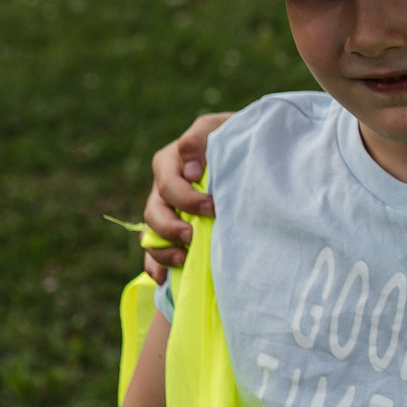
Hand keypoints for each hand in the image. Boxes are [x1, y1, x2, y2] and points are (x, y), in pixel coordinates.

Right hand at [142, 114, 232, 277]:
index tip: (213, 207)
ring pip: (151, 233)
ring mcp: (167, 210)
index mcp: (173, 160)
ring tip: (184, 258)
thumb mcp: (224, 128)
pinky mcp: (172, 229)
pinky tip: (165, 278)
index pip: (168, 182)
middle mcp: (165, 186)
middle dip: (171, 227)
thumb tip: (190, 171)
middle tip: (195, 236)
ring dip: (164, 249)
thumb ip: (202, 139)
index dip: (186, 198)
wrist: (256, 158)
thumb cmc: (240, 139)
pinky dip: (156, 265)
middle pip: (154, 210)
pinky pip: (153, 251)